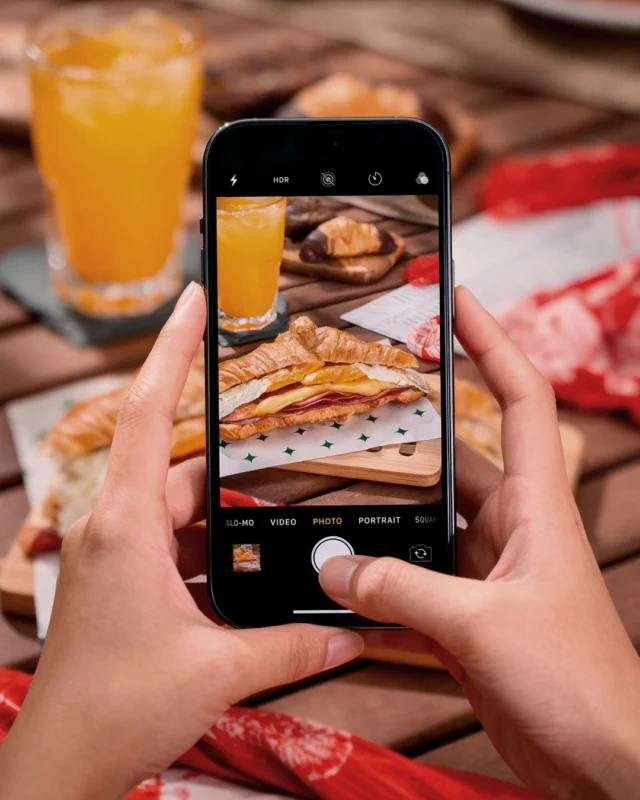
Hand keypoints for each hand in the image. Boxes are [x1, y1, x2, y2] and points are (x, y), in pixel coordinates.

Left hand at [0, 283, 362, 799]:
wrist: (61, 767)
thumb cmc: (115, 711)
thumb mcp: (219, 672)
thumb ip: (292, 647)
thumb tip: (348, 633)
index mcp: (127, 526)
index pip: (148, 412)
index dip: (172, 350)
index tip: (194, 302)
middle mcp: (115, 528)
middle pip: (181, 468)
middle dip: (234, 468)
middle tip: (284, 459)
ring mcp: (114, 556)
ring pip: (180, 511)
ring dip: (226, 520)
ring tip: (278, 528)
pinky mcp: (120, 583)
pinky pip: (171, 546)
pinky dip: (210, 552)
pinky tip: (246, 574)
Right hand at [321, 286, 639, 799]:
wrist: (598, 763)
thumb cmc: (576, 681)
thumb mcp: (484, 625)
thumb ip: (401, 590)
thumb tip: (333, 566)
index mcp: (535, 506)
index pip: (521, 398)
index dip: (490, 342)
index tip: (452, 303)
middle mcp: (510, 528)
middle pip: (451, 462)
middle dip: (406, 438)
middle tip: (352, 408)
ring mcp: (485, 572)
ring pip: (422, 527)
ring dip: (380, 525)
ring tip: (325, 504)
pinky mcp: (465, 615)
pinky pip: (411, 583)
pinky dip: (377, 585)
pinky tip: (337, 589)